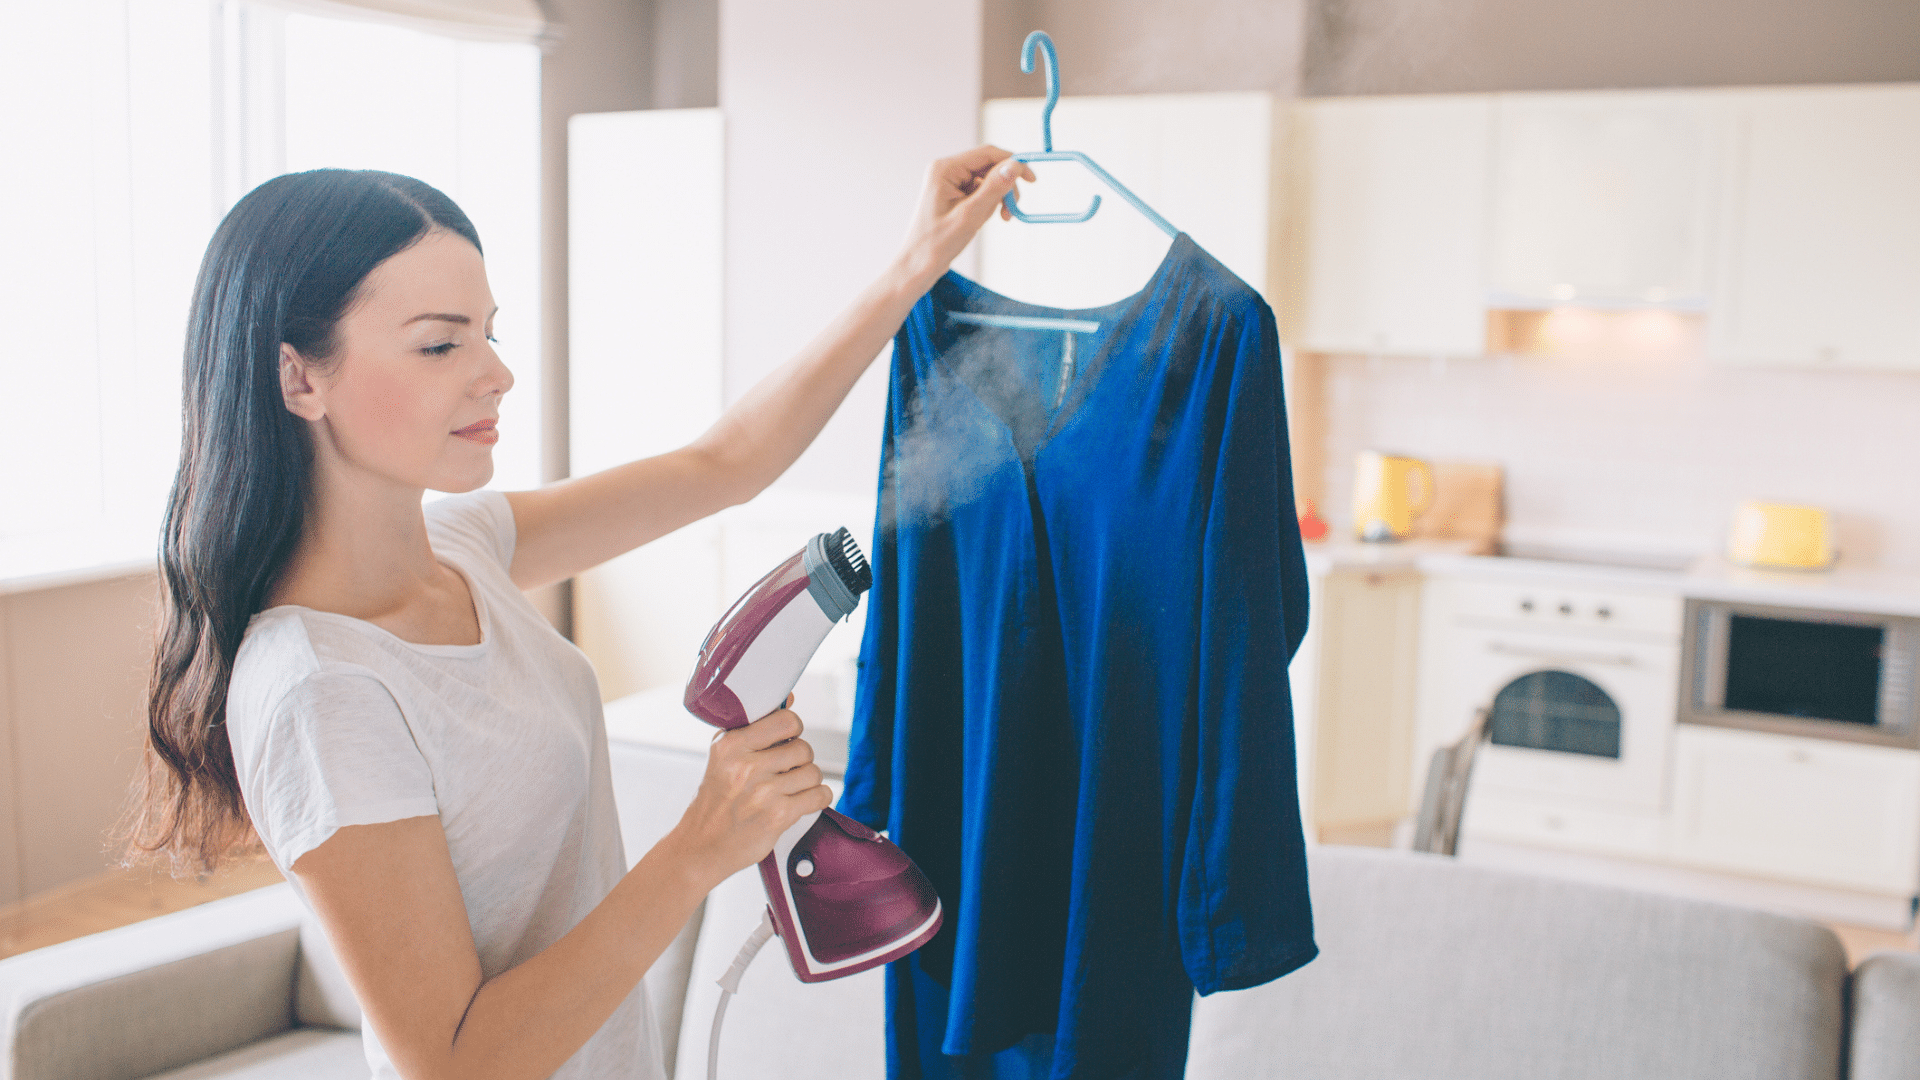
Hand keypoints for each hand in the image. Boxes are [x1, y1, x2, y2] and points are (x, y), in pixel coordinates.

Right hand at [671, 695, 831, 887]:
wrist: (701, 846)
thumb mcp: (723, 758)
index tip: (786, 741)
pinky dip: (817, 798)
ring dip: (808, 781)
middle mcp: (746, 766)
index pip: (786, 720)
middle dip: (800, 760)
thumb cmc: (715, 800)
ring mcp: (763, 791)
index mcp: (731, 744)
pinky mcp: (778, 816)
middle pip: (803, 748)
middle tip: (785, 772)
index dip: (792, 730)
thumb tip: (788, 699)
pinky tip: (802, 801)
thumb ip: (753, 729)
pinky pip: (819, 795)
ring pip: (813, 772)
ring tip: (790, 789)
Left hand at [899, 145, 1036, 284]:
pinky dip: (987, 206)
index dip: (1013, 163)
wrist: (918, 266)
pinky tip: (982, 221)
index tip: (1032, 180)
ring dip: (996, 199)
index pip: (987, 154)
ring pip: (987, 181)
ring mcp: (949, 183)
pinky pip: (980, 193)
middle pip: (988, 167)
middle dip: (1004, 188)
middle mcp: (946, 171)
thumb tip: (1015, 166)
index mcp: (945, 169)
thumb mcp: (970, 215)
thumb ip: (993, 188)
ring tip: (991, 220)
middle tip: (1011, 211)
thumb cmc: (936, 244)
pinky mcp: (953, 195)